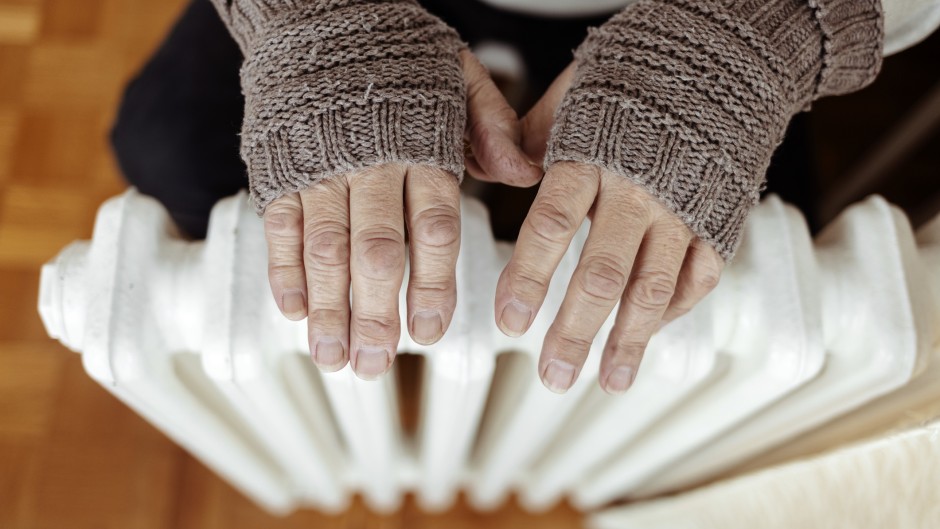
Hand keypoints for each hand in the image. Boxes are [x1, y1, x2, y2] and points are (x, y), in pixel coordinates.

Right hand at [263, 50, 540, 379]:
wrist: (321, 14)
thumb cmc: (398, 55)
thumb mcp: (460, 76)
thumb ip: (491, 126)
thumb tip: (526, 173)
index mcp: (422, 147)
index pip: (433, 227)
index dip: (431, 285)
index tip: (429, 332)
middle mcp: (371, 163)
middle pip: (375, 250)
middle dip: (375, 313)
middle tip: (375, 364)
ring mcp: (321, 168)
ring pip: (323, 248)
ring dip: (327, 308)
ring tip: (333, 356)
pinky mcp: (281, 168)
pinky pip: (279, 225)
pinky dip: (283, 269)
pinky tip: (291, 311)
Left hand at [496, 65, 724, 393]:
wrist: (728, 54)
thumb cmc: (642, 71)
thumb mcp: (578, 90)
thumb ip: (535, 133)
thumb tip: (500, 170)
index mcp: (593, 155)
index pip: (552, 225)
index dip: (529, 278)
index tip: (509, 321)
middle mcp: (639, 189)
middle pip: (602, 274)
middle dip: (575, 331)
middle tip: (552, 375)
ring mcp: (685, 208)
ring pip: (654, 288)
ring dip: (628, 341)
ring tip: (607, 381)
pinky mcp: (720, 218)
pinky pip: (700, 276)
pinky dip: (675, 310)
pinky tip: (649, 337)